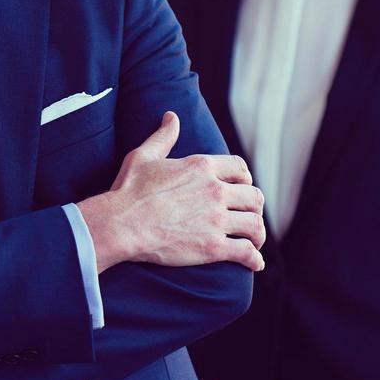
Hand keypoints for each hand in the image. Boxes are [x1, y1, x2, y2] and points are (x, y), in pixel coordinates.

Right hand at [77, 111, 264, 272]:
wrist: (121, 224)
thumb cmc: (129, 190)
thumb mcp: (144, 156)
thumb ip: (163, 136)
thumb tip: (171, 116)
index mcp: (201, 167)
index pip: (240, 168)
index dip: (245, 178)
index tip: (242, 187)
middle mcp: (214, 191)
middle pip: (254, 196)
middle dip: (254, 206)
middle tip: (248, 215)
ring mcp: (216, 220)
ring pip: (255, 225)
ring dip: (258, 234)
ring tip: (254, 241)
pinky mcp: (213, 247)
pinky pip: (246, 253)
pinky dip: (255, 259)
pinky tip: (255, 263)